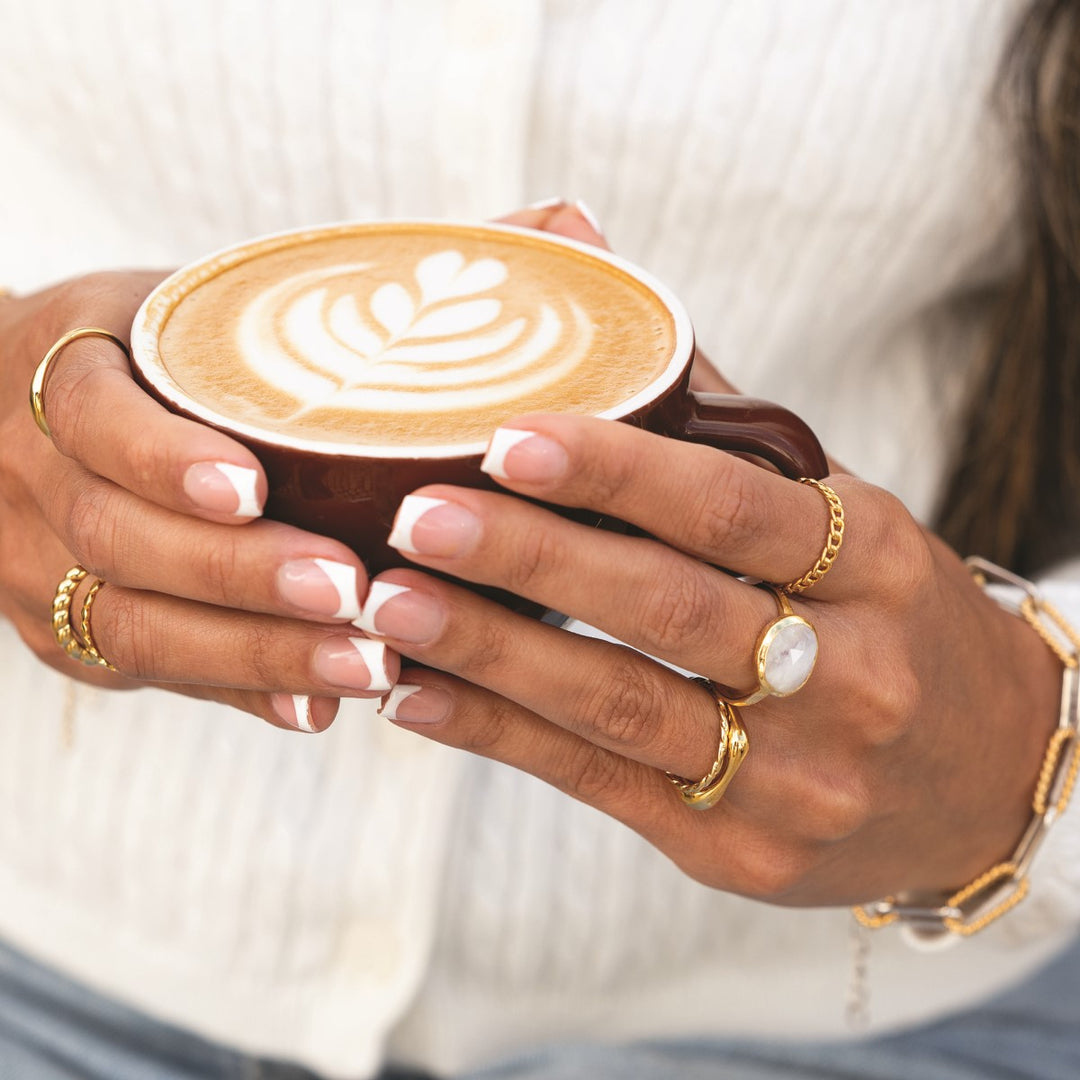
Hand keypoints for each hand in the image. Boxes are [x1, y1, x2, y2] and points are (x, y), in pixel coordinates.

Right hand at [0, 273, 398, 731]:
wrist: (34, 421)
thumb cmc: (155, 354)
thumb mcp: (204, 304)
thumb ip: (352, 285)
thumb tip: (555, 225)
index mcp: (63, 371)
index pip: (95, 417)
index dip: (165, 457)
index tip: (253, 486)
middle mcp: (34, 478)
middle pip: (119, 540)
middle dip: (239, 576)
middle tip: (350, 591)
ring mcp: (39, 566)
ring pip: (134, 627)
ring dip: (256, 653)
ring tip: (363, 663)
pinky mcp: (69, 633)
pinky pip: (150, 674)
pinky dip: (238, 691)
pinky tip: (314, 705)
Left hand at [351, 206, 1062, 905]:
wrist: (984, 778)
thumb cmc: (887, 620)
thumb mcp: (843, 517)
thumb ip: (719, 419)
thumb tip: (590, 260)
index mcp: (878, 566)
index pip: (737, 509)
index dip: (621, 472)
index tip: (510, 438)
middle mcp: (850, 675)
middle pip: (669, 610)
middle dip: (531, 560)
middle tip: (414, 517)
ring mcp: (798, 777)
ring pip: (622, 706)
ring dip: (493, 654)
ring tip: (392, 607)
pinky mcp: (741, 849)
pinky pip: (602, 785)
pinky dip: (502, 736)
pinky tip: (420, 697)